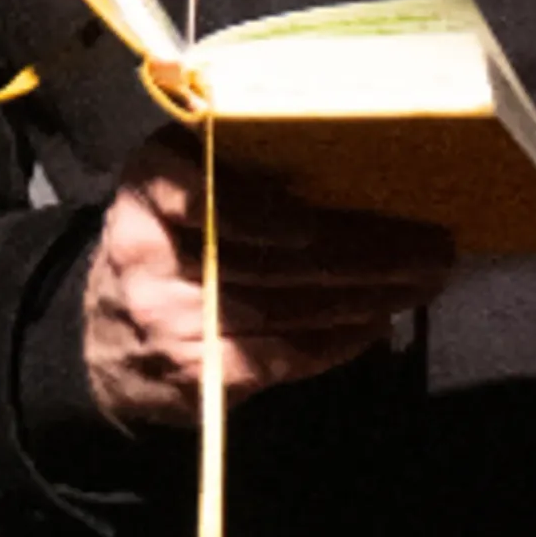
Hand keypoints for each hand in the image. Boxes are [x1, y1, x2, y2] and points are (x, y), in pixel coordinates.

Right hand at [82, 127, 454, 431]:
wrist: (103, 340)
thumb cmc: (168, 238)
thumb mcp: (176, 178)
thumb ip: (234, 162)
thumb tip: (351, 166)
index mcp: (148, 186)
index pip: (199, 196)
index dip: (257, 214)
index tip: (315, 222)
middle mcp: (149, 255)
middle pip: (267, 260)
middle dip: (362, 254)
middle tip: (432, 246)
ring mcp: (172, 322)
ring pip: (285, 310)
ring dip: (367, 297)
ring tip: (423, 280)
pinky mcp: (198, 375)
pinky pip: (282, 356)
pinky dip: (338, 341)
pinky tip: (378, 322)